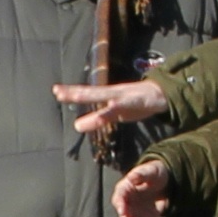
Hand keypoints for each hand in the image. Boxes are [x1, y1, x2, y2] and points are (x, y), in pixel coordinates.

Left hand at [55, 76, 172, 142]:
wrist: (162, 95)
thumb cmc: (137, 103)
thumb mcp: (115, 113)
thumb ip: (97, 118)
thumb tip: (76, 126)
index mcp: (108, 95)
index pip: (87, 93)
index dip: (71, 92)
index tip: (56, 91)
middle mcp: (113, 93)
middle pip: (91, 91)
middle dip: (75, 92)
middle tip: (57, 91)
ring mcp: (123, 96)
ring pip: (104, 96)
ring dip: (88, 95)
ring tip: (73, 96)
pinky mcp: (135, 102)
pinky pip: (121, 107)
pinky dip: (111, 109)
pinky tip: (104, 112)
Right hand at [111, 158, 172, 216]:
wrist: (165, 181)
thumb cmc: (155, 173)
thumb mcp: (150, 170)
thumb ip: (141, 174)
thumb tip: (132, 176)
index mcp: (125, 189)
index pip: (119, 198)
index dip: (120, 204)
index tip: (123, 211)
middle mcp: (127, 203)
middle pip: (125, 215)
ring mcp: (135, 213)